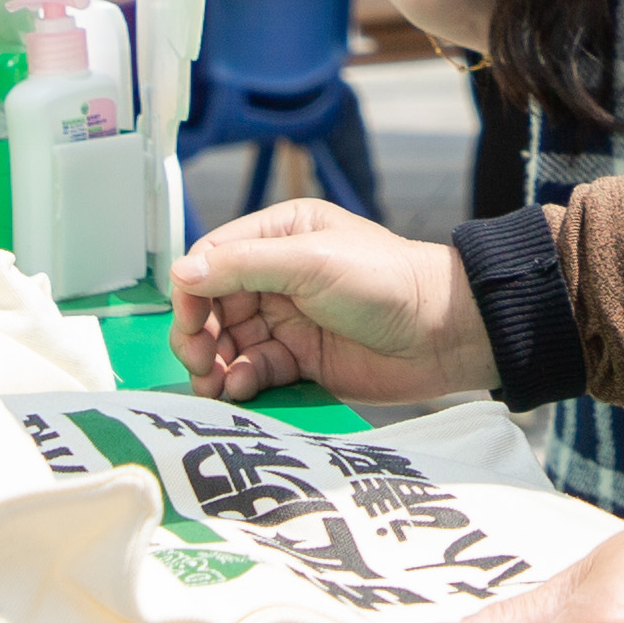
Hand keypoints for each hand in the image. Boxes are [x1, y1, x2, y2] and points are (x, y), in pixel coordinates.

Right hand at [167, 200, 491, 404]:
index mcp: (282, 234)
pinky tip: (243, 388)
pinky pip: (255, 370)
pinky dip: (241, 381)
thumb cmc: (387, 282)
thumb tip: (182, 272)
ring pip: (230, 341)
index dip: (193, 290)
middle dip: (200, 333)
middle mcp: (279, 274)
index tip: (187, 321)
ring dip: (216, 363)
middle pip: (214, 305)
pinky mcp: (301, 359)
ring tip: (216, 382)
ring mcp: (289, 319)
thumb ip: (245, 265)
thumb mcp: (311, 261)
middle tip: (199, 360)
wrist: (441, 333)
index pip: (215, 258)